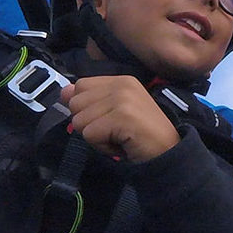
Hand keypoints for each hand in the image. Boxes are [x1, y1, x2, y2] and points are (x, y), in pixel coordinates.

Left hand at [59, 75, 180, 162]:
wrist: (168, 153)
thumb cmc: (141, 135)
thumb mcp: (114, 112)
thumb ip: (90, 99)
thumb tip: (64, 91)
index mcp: (121, 79)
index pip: (80, 86)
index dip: (87, 108)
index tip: (109, 120)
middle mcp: (122, 84)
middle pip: (75, 103)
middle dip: (89, 124)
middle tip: (114, 131)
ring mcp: (122, 99)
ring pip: (79, 121)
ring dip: (96, 137)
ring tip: (118, 138)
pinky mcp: (121, 116)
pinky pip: (89, 134)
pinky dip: (102, 146)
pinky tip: (120, 145)